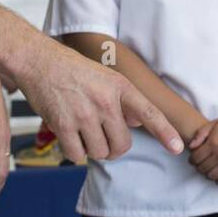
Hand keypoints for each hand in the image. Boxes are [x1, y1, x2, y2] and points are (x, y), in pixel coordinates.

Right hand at [12, 38, 181, 163]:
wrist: (39, 61)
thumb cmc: (73, 70)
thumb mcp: (106, 78)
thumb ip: (124, 102)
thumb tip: (140, 124)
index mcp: (120, 87)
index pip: (149, 113)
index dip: (165, 133)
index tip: (178, 148)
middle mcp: (106, 101)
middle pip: (122, 146)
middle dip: (114, 148)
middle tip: (103, 137)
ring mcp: (84, 114)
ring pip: (100, 153)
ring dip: (93, 149)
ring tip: (83, 130)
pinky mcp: (63, 125)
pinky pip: (77, 155)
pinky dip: (75, 152)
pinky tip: (70, 135)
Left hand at [188, 114, 217, 185]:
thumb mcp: (214, 123)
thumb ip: (201, 134)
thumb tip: (191, 146)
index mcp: (213, 143)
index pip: (196, 158)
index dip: (192, 160)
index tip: (193, 160)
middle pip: (204, 168)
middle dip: (199, 168)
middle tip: (200, 166)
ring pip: (214, 176)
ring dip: (209, 175)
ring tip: (210, 171)